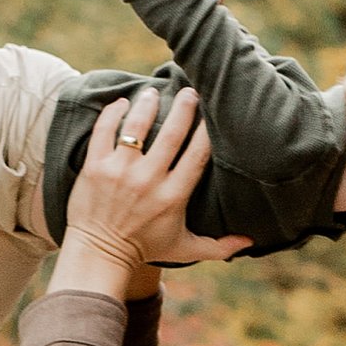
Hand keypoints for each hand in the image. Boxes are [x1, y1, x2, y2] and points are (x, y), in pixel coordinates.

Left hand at [51, 87, 221, 297]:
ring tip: (154, 92)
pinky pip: (104, 131)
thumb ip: (219, 246)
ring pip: (136, 126)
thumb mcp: (185, 249)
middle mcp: (148, 180)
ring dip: (147, 104)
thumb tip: (250, 243)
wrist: (99, 254)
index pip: (197, 155)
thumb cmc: (145, 249)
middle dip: (184, 108)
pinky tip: (121, 103)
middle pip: (171, 133)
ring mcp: (120, 171)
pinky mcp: (95, 167)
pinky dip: (113, 113)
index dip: (206, 131)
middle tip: (190, 91)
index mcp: (174, 195)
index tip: (213, 113)